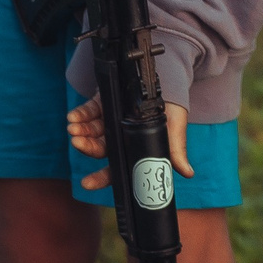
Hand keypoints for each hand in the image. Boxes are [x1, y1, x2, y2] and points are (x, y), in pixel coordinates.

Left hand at [68, 94, 194, 191]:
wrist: (167, 79)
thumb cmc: (171, 109)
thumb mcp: (175, 128)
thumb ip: (176, 150)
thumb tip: (188, 173)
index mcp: (131, 148)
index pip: (115, 168)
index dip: (101, 177)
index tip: (87, 183)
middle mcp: (117, 136)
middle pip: (98, 148)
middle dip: (87, 147)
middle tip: (77, 143)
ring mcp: (107, 120)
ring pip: (90, 130)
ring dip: (80, 130)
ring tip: (73, 128)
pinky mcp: (101, 104)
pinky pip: (87, 112)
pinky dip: (80, 114)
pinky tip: (74, 117)